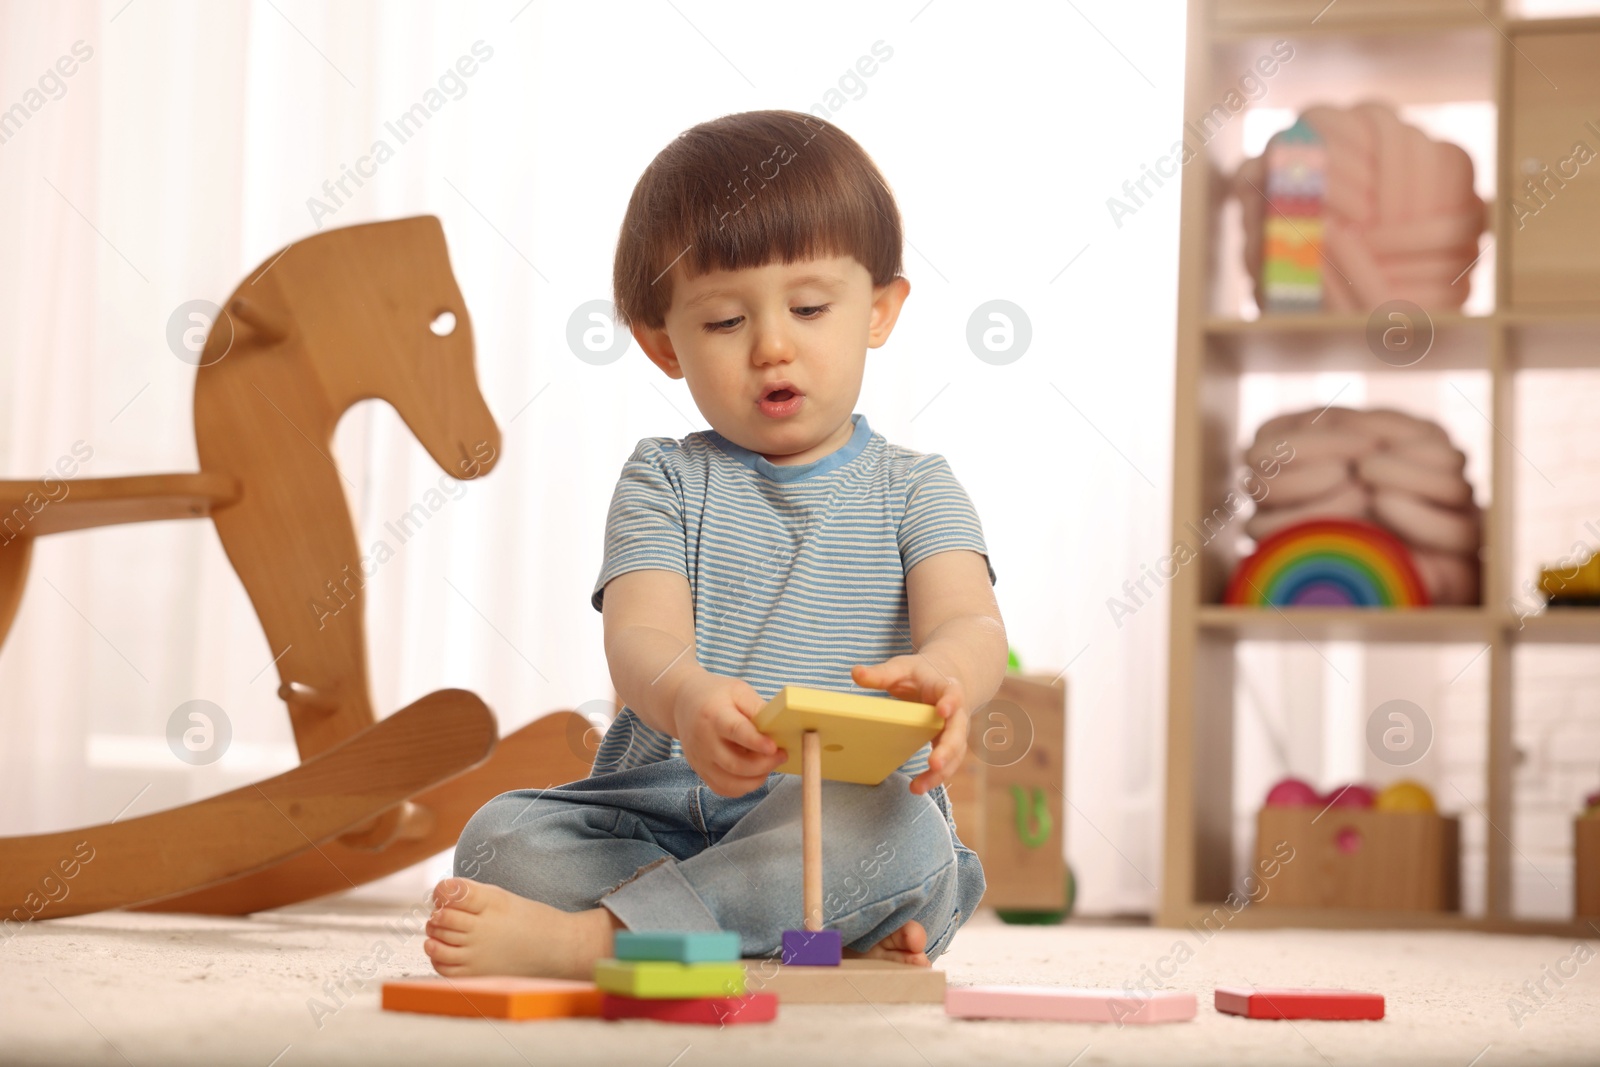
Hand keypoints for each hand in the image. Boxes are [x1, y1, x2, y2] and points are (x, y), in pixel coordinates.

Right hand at [672, 671, 785, 796]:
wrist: (683, 703)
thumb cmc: (717, 695)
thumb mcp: (739, 690)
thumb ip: (758, 708)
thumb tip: (780, 728)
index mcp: (714, 715)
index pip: (735, 731)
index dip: (756, 742)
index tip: (774, 747)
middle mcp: (703, 741)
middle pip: (735, 764)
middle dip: (765, 764)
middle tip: (782, 754)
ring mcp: (700, 760)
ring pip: (730, 783)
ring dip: (756, 779)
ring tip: (769, 764)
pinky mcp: (700, 771)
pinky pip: (723, 789)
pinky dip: (742, 787)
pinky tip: (753, 773)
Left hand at [851, 657, 968, 794]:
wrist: (946, 678)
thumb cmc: (921, 674)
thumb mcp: (901, 668)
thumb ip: (881, 673)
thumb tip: (855, 672)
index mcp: (946, 688)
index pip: (952, 694)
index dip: (950, 702)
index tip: (943, 710)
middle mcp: (957, 712)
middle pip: (957, 732)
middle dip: (947, 749)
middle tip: (934, 763)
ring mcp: (955, 731)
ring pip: (955, 754)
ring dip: (940, 772)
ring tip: (918, 787)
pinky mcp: (949, 745)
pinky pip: (947, 764)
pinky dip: (934, 778)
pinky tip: (917, 788)